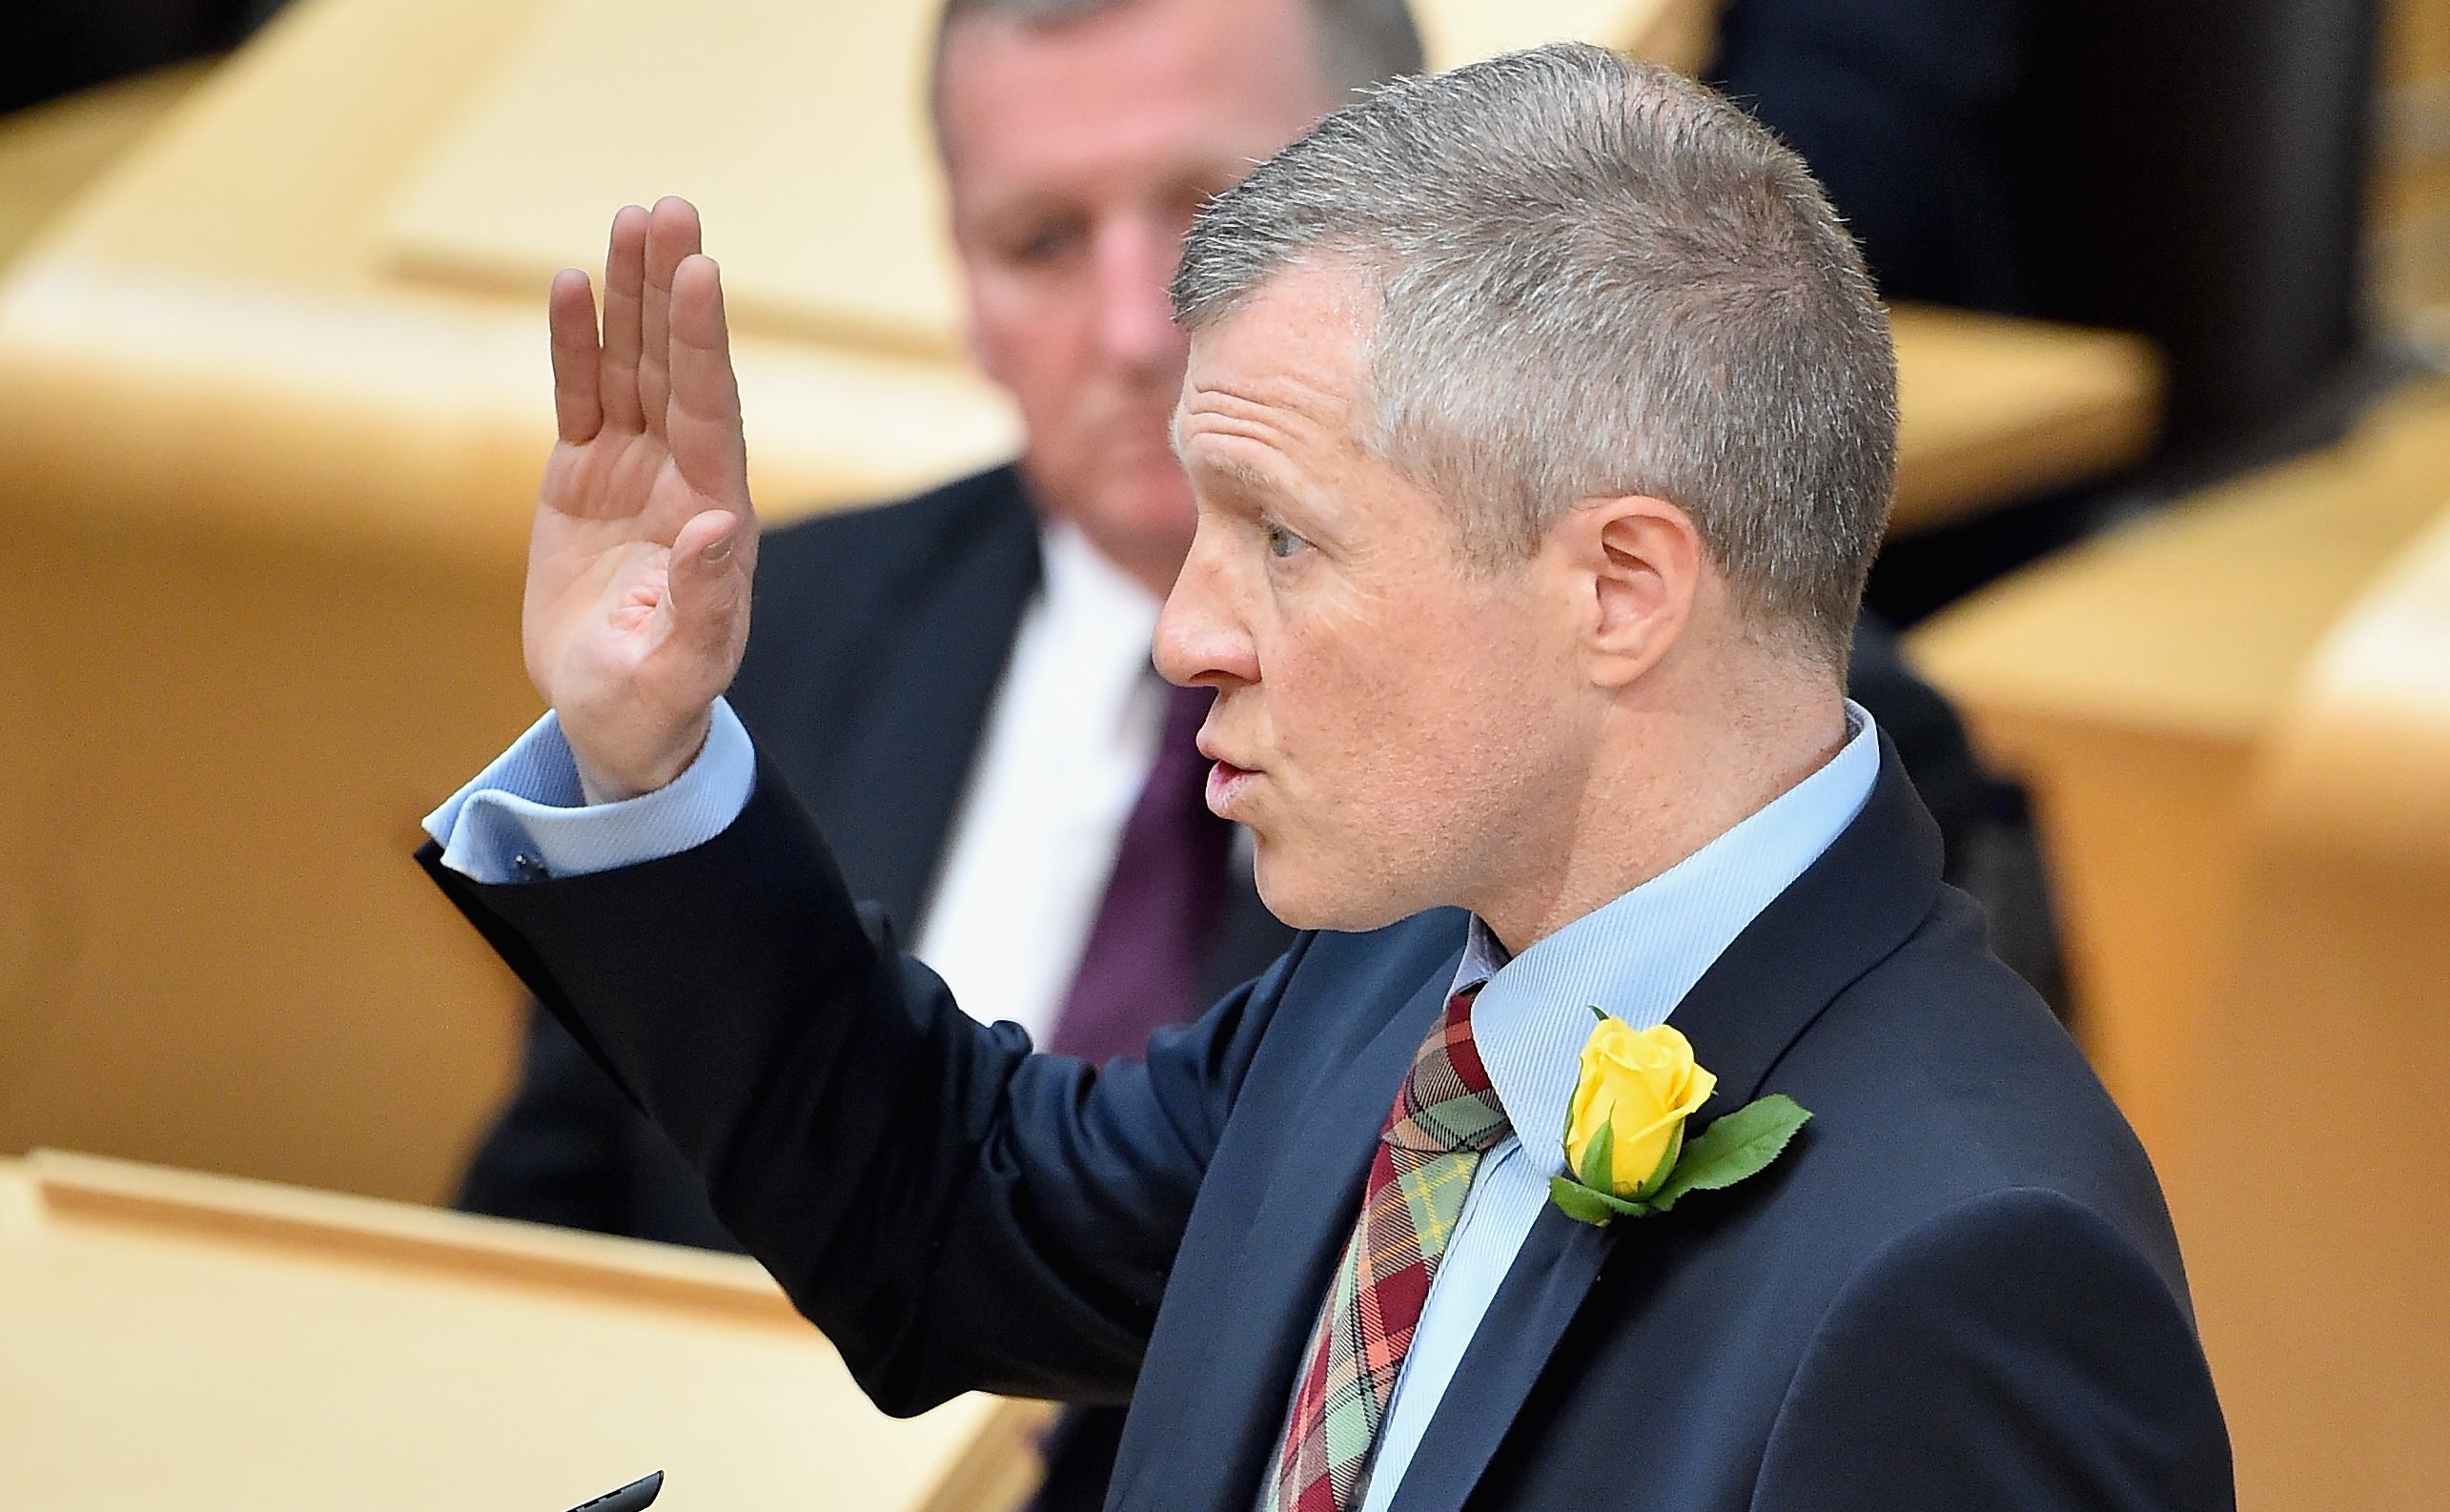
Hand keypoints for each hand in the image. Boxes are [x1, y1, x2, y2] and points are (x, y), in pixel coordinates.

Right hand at [526, 196, 755, 799]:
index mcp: (716, 516)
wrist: (617, 722)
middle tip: (669, 208)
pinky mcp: (585, 477)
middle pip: (676, 367)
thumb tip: (719, 528)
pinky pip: (580, 396)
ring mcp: (635, 472)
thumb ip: (703, 603)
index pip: (710, 410)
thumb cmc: (657, 704)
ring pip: (631, 366)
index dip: (701, 340)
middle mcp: (683, 478)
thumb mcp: (679, 668)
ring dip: (631, 295)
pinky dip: (576, 343)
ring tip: (632, 216)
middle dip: (671, 289)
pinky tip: (572, 282)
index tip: (700, 270)